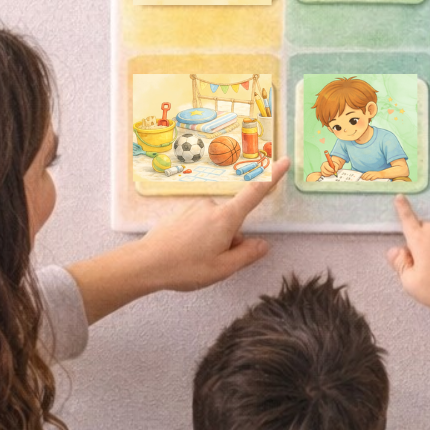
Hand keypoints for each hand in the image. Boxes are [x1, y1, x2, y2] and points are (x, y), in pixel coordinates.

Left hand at [136, 159, 288, 290]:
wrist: (145, 264)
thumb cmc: (185, 267)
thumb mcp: (223, 268)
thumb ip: (247, 255)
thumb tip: (263, 244)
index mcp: (225, 218)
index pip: (255, 194)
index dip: (272, 177)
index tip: (284, 161)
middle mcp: (210, 206)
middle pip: (233, 221)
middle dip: (230, 240)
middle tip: (213, 261)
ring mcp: (193, 208)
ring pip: (215, 225)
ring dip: (213, 241)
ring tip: (195, 260)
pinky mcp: (180, 213)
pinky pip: (199, 225)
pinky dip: (198, 238)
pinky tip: (184, 253)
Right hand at [319, 152, 343, 178]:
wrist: (331, 166)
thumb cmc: (333, 165)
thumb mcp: (336, 164)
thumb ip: (336, 166)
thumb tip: (335, 170)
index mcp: (325, 163)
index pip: (327, 167)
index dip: (330, 169)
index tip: (333, 170)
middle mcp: (322, 166)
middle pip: (325, 171)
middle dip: (330, 172)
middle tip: (333, 172)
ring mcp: (322, 170)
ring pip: (325, 174)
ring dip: (329, 174)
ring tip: (332, 172)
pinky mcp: (322, 173)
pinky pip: (325, 175)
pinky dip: (328, 175)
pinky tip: (330, 173)